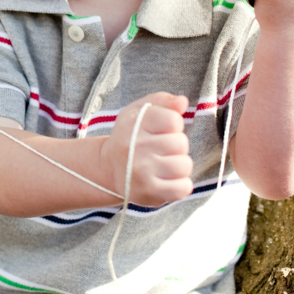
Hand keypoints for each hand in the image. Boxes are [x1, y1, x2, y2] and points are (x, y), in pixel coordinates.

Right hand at [100, 92, 192, 206]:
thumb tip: (182, 101)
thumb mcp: (139, 112)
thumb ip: (162, 101)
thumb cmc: (130, 136)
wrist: (109, 168)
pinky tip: (166, 180)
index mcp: (133, 122)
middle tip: (160, 150)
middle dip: (176, 146)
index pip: (174, 120)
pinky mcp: (149, 192)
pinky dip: (180, 185)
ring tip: (163, 164)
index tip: (161, 130)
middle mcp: (134, 146)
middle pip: (181, 143)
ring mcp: (142, 171)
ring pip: (185, 165)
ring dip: (179, 165)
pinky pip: (184, 187)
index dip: (173, 126)